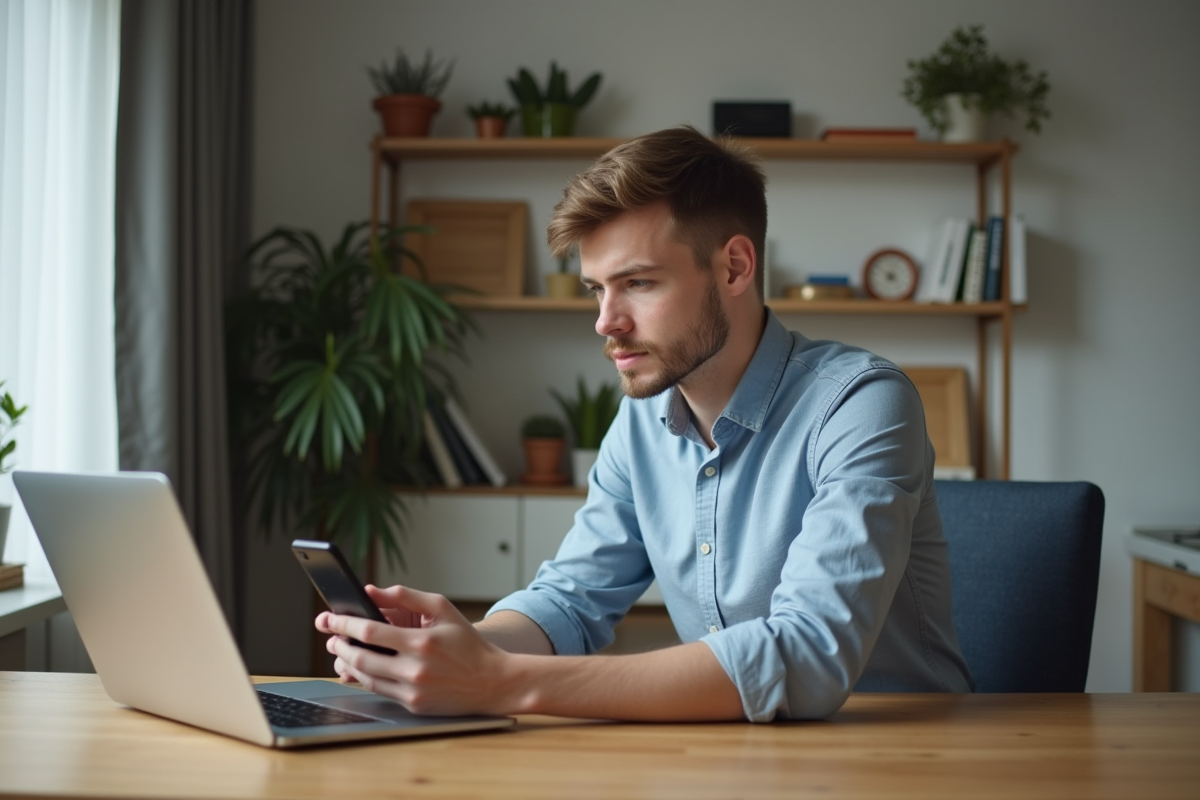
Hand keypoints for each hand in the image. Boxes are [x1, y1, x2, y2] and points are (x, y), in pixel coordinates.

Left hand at [315, 585, 516, 716]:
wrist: (491, 681)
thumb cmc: (467, 642)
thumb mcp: (443, 609)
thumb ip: (407, 596)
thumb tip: (373, 590)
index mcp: (421, 641)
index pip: (370, 631)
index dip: (344, 624)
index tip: (329, 618)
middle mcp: (415, 668)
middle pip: (360, 657)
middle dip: (339, 645)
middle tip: (330, 637)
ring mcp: (412, 690)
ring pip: (365, 677)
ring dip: (346, 663)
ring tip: (340, 651)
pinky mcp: (413, 705)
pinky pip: (378, 690)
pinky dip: (364, 677)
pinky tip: (359, 667)